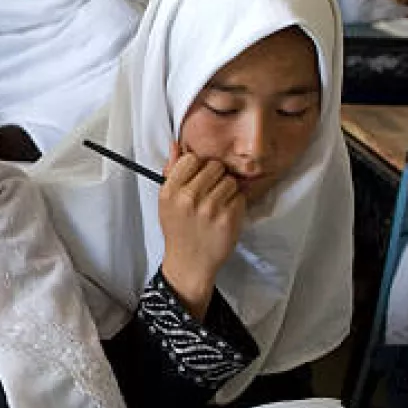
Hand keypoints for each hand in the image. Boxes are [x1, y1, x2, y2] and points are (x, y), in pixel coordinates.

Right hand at [157, 144, 245, 317]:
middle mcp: (188, 198)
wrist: (190, 263)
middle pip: (215, 166)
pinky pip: (240, 197)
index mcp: (170, 191)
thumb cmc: (179, 231)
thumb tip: (176, 145)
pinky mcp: (228, 219)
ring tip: (218, 204)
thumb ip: (172, 172)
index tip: (199, 177)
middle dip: (216, 177)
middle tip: (211, 192)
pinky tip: (225, 214)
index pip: (191, 158)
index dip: (199, 166)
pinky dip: (236, 204)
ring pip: (230, 181)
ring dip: (228, 190)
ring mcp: (209, 208)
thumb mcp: (167, 202)